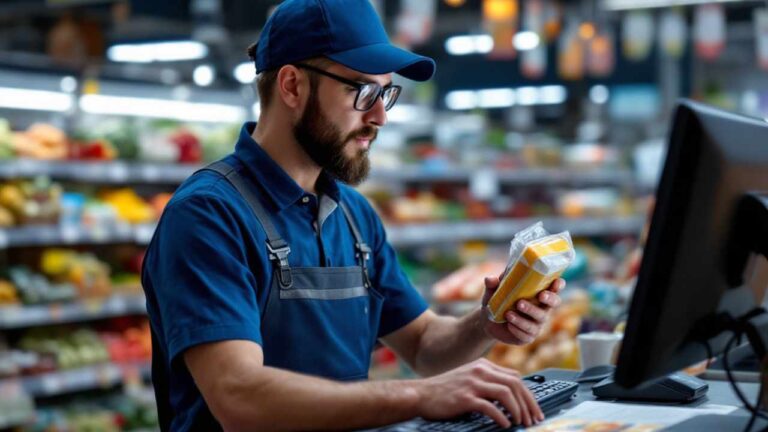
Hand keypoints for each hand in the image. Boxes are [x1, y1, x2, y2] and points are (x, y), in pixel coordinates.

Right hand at [414, 358, 543, 427]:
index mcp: (483, 365)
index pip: (515, 377)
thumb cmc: (445, 389)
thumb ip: (490, 376)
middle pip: (515, 383)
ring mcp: (472, 383)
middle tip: (533, 419)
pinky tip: (504, 425)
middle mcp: (480, 371)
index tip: (534, 410)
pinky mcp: (465, 398)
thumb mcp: (469, 375)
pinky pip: (490, 407)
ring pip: (506, 393)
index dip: (528, 395)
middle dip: (528, 403)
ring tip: (521, 423)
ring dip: (518, 410)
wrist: (421, 394)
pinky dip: (501, 417)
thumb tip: (514, 380)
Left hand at [482, 276, 563, 344]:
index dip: (558, 285)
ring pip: (538, 320)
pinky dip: (518, 329)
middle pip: (553, 304)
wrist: (488, 321)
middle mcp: (541, 308)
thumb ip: (492, 284)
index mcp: (537, 294)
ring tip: (509, 313)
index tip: (557, 282)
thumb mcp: (492, 291)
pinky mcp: (528, 336)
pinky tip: (509, 325)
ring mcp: (536, 324)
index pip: (553, 288)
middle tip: (540, 296)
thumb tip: (490, 279)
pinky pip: (527, 334)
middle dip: (549, 299)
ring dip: (526, 315)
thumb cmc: (496, 301)